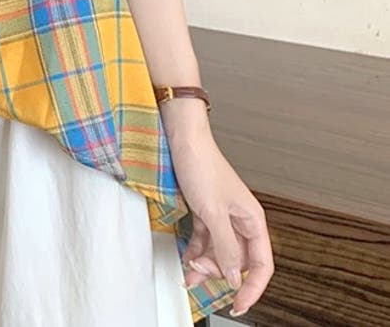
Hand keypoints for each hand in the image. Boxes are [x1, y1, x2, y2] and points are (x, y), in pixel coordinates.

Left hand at [167, 121, 274, 316]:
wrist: (181, 140)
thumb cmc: (201, 165)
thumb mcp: (213, 212)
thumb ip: (226, 247)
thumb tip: (237, 277)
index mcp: (252, 219)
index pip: (261, 264)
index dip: (253, 287)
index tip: (239, 303)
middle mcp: (239, 219)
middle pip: (238, 260)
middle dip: (220, 272)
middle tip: (199, 273)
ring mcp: (221, 215)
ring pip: (220, 252)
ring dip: (206, 264)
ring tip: (189, 270)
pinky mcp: (204, 210)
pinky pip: (205, 240)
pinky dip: (196, 251)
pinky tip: (187, 258)